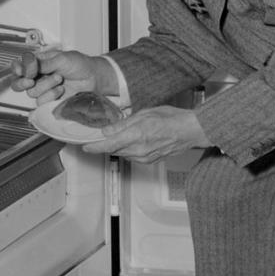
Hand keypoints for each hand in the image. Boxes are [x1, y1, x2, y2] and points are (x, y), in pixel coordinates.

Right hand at [10, 48, 110, 105]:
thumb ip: (43, 63)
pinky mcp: (50, 101)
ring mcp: (43, 89)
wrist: (93, 77)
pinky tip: (61, 89)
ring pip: (31, 93)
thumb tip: (28, 64)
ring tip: (59, 78)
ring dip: (45, 85)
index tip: (21, 70)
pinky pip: (41, 102)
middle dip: (22, 82)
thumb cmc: (79, 64)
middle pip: (17, 84)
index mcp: (37, 63)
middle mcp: (37, 77)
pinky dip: (51, 95)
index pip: (19, 66)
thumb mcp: (61, 58)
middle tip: (30, 80)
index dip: (17, 69)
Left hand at [82, 106, 209, 161]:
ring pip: (122, 153)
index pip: (107, 145)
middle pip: (113, 150)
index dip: (93, 147)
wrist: (190, 131)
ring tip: (121, 135)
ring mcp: (144, 158)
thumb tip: (107, 131)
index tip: (84, 147)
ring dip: (118, 146)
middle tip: (101, 136)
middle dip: (105, 144)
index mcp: (135, 135)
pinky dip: (128, 149)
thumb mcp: (145, 114)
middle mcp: (138, 150)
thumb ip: (124, 124)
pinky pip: (132, 156)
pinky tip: (134, 140)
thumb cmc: (171, 118)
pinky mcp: (149, 161)